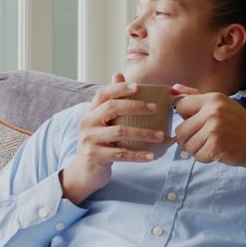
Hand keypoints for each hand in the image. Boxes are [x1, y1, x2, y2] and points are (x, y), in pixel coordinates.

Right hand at [60, 73, 164, 204]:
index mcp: (91, 112)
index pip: (103, 94)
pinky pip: (120, 154)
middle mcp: (87, 123)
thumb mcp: (102, 122)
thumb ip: (111, 101)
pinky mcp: (95, 156)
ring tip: (161, 135)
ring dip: (143, 133)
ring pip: (119, 132)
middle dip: (136, 106)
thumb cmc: (99, 144)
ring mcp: (89, 140)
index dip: (119, 88)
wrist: (84, 172)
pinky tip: (152, 156)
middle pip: (112, 108)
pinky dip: (138, 155)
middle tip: (156, 109)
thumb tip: (119, 74)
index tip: (138, 86)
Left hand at [172, 84, 245, 187]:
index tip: (197, 125)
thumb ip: (196, 97)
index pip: (180, 106)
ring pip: (186, 144)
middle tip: (209, 139)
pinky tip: (219, 152)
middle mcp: (213, 110)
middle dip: (190, 139)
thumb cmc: (239, 126)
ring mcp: (214, 127)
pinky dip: (205, 158)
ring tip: (215, 145)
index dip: (186, 119)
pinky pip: (196, 155)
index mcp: (213, 98)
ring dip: (198, 150)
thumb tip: (173, 89)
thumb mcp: (221, 106)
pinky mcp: (216, 144)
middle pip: (180, 130)